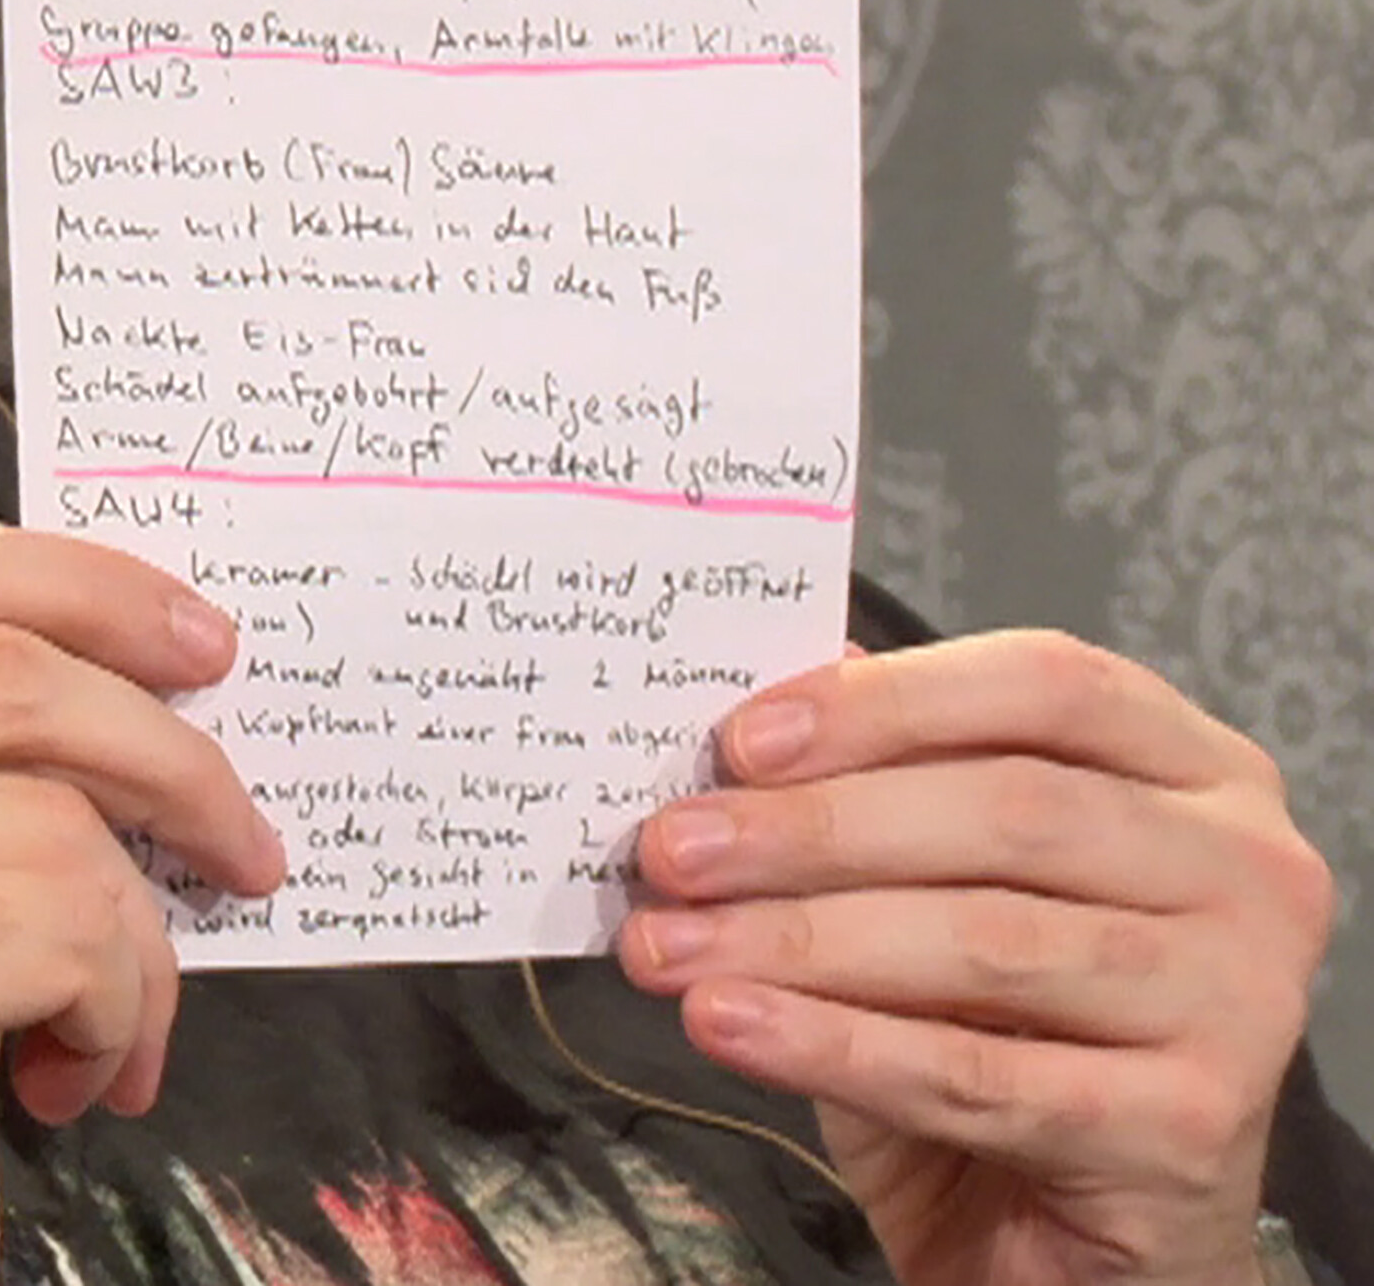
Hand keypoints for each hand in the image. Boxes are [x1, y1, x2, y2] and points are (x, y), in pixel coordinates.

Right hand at [0, 519, 283, 1285]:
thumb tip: (167, 657)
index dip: (79, 584)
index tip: (199, 640)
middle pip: (11, 669)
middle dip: (171, 757)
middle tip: (245, 839)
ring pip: (60, 812)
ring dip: (133, 934)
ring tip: (104, 1018)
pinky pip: (74, 924)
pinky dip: (119, 1005)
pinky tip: (68, 1078)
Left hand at [618, 632, 1333, 1285]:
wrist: (1079, 1229)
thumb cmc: (1013, 1019)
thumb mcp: (944, 880)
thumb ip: (884, 779)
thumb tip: (754, 712)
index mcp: (1191, 764)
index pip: (1044, 685)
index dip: (885, 703)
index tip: (742, 739)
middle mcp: (1245, 866)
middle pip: (1008, 810)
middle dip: (813, 827)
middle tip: (674, 848)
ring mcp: (1240, 999)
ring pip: (986, 942)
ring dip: (799, 939)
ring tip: (670, 944)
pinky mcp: (1192, 1129)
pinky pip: (979, 1077)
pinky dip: (834, 1045)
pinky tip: (731, 1024)